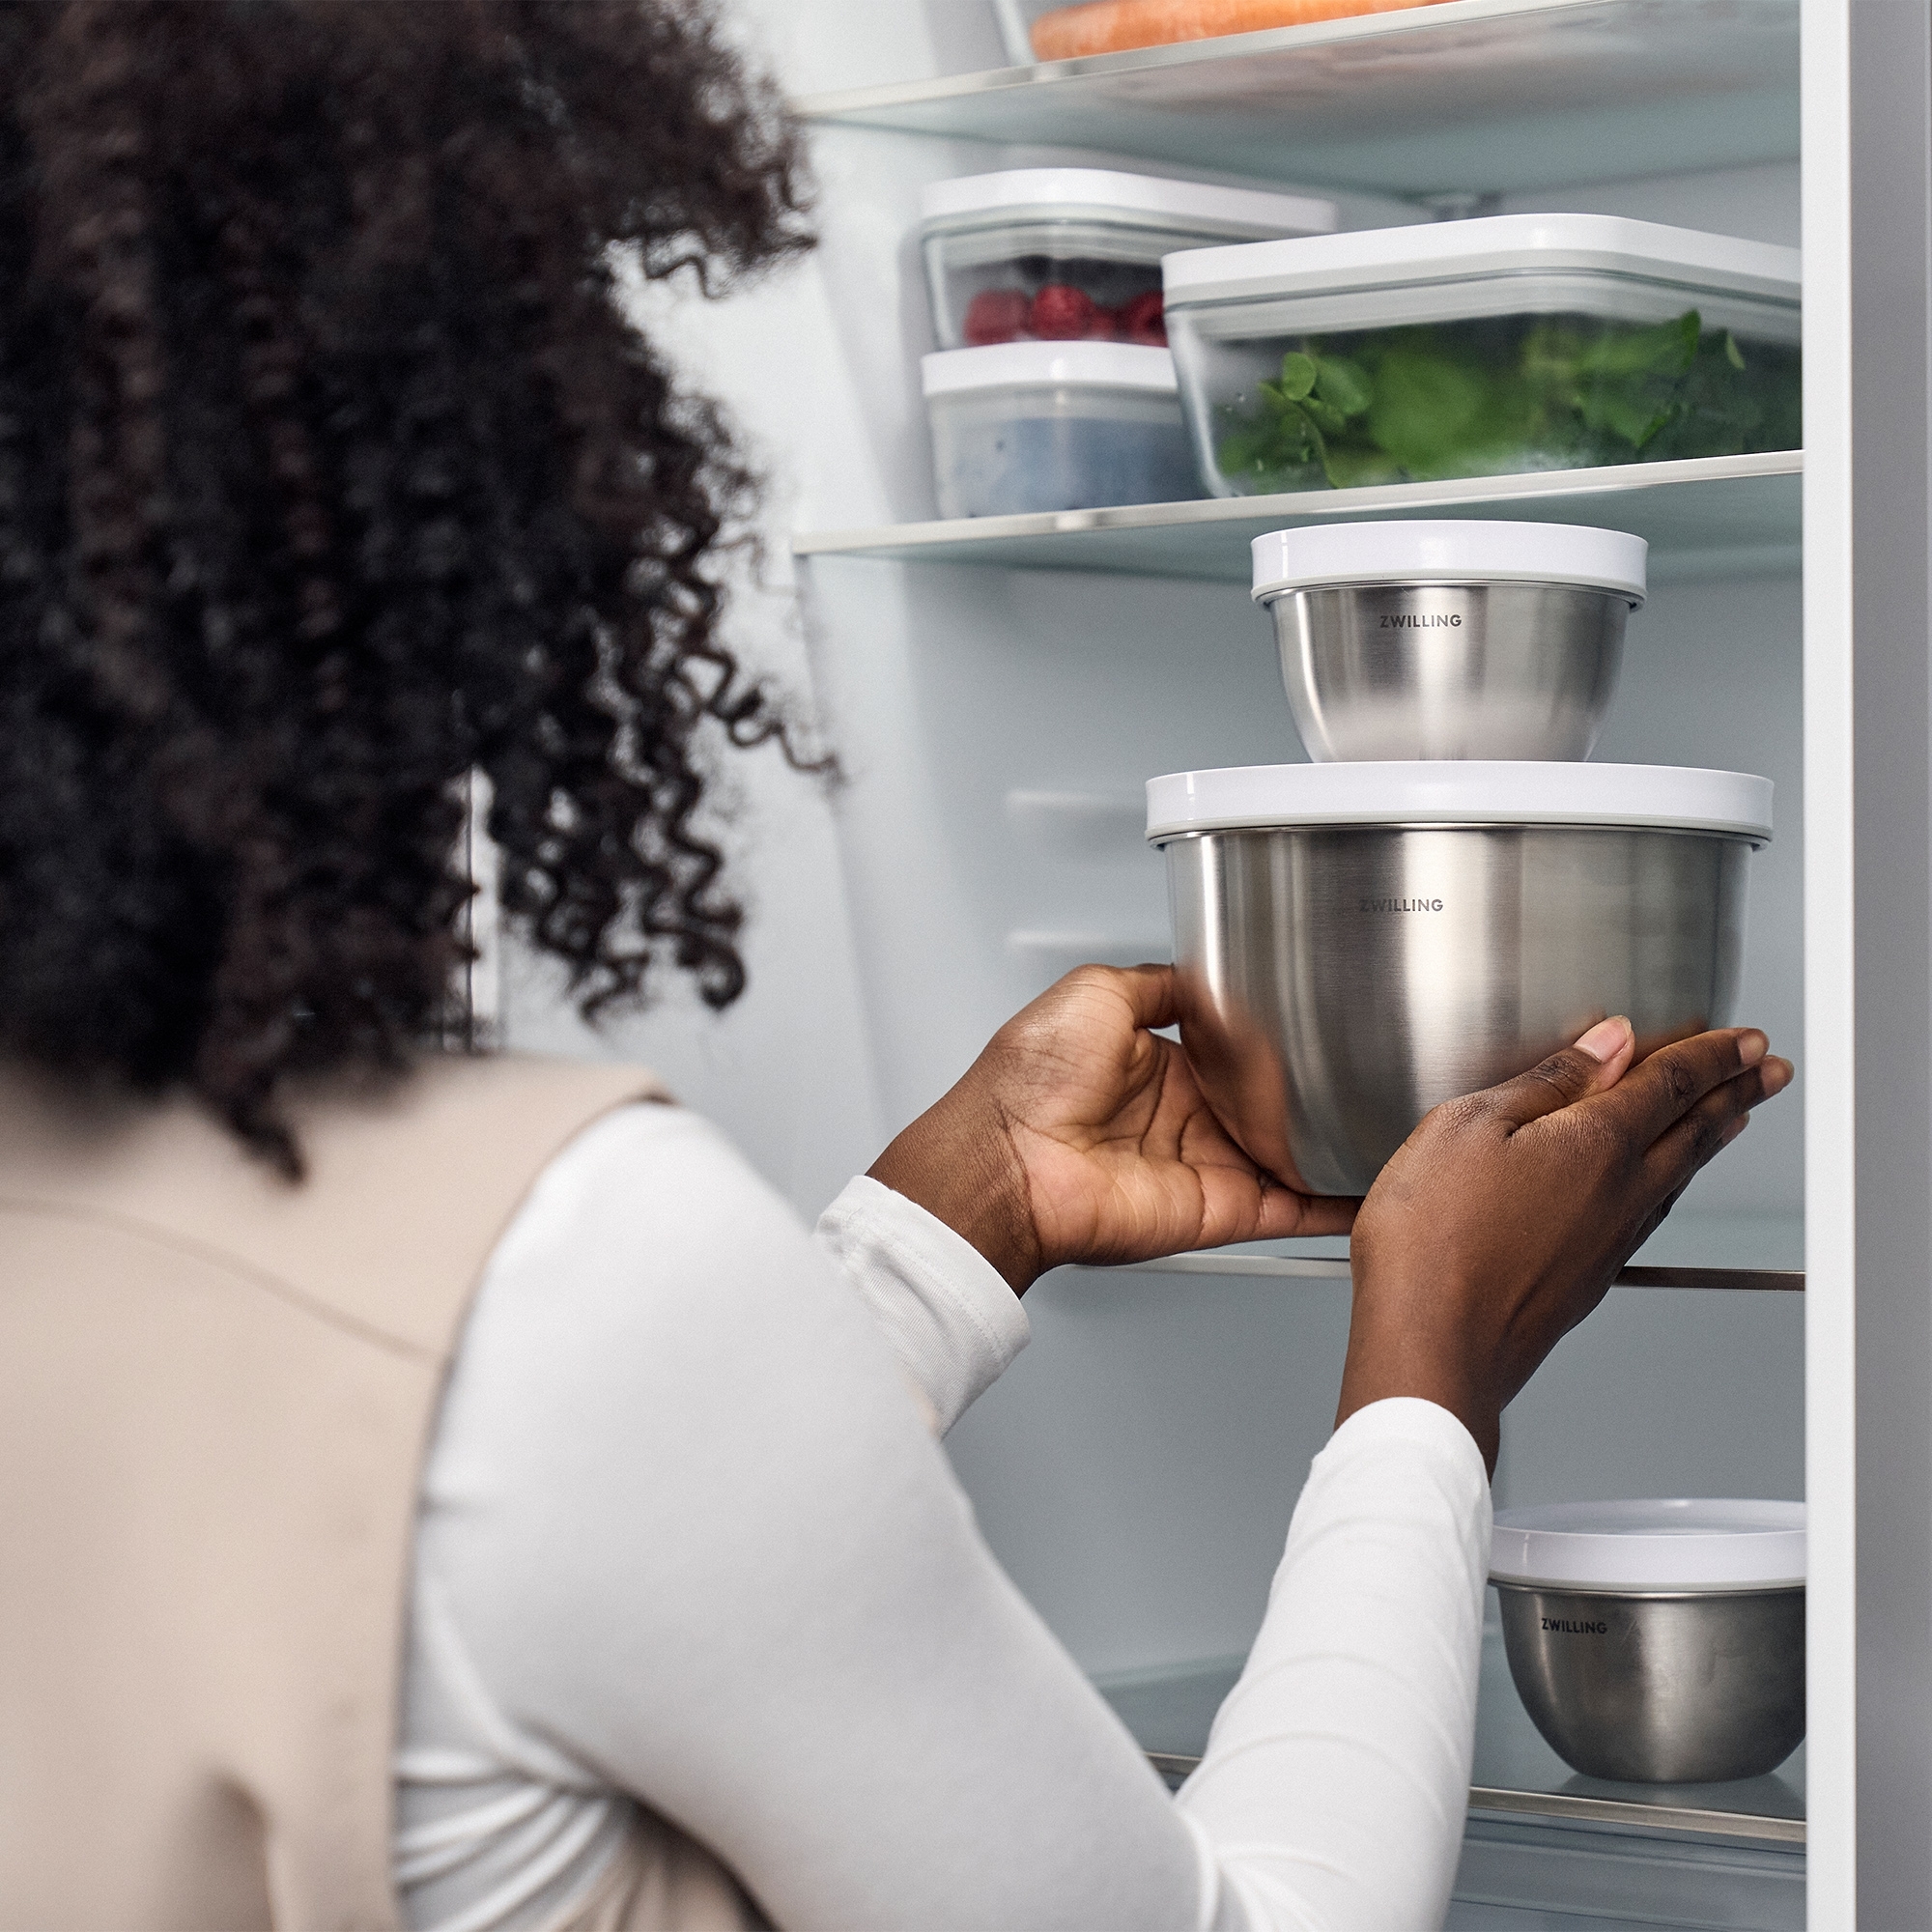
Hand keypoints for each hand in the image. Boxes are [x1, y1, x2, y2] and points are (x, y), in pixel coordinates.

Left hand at [868, 964, 1355, 1291]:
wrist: (1009, 1159)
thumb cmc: (1030, 1081)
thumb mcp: (1094, 991)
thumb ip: (1157, 984)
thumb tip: (1197, 969)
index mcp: (1151, 1064)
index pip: (1230, 1051)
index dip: (1270, 1040)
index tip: (1314, 1021)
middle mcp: (1178, 1118)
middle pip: (1265, 1104)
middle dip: (1309, 1092)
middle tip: (1362, 1066)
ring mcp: (1200, 1166)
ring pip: (1287, 1155)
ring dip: (1332, 1144)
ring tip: (1389, 1121)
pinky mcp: (1217, 1211)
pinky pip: (1289, 1209)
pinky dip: (1333, 1203)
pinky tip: (1370, 1184)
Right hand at [1338, 1017, 1792, 1471]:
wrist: (1433, 1346)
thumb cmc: (1433, 1239)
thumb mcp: (1468, 1126)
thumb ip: (1545, 1081)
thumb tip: (1605, 1045)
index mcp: (1596, 1144)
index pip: (1672, 1083)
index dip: (1713, 1054)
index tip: (1745, 1040)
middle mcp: (1620, 1194)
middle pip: (1696, 1131)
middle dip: (1737, 1093)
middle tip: (1771, 1071)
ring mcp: (1609, 1243)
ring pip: (1680, 1177)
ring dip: (1714, 1138)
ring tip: (1734, 1117)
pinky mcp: (1588, 1280)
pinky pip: (1653, 1214)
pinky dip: (1675, 1184)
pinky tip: (1662, 1188)